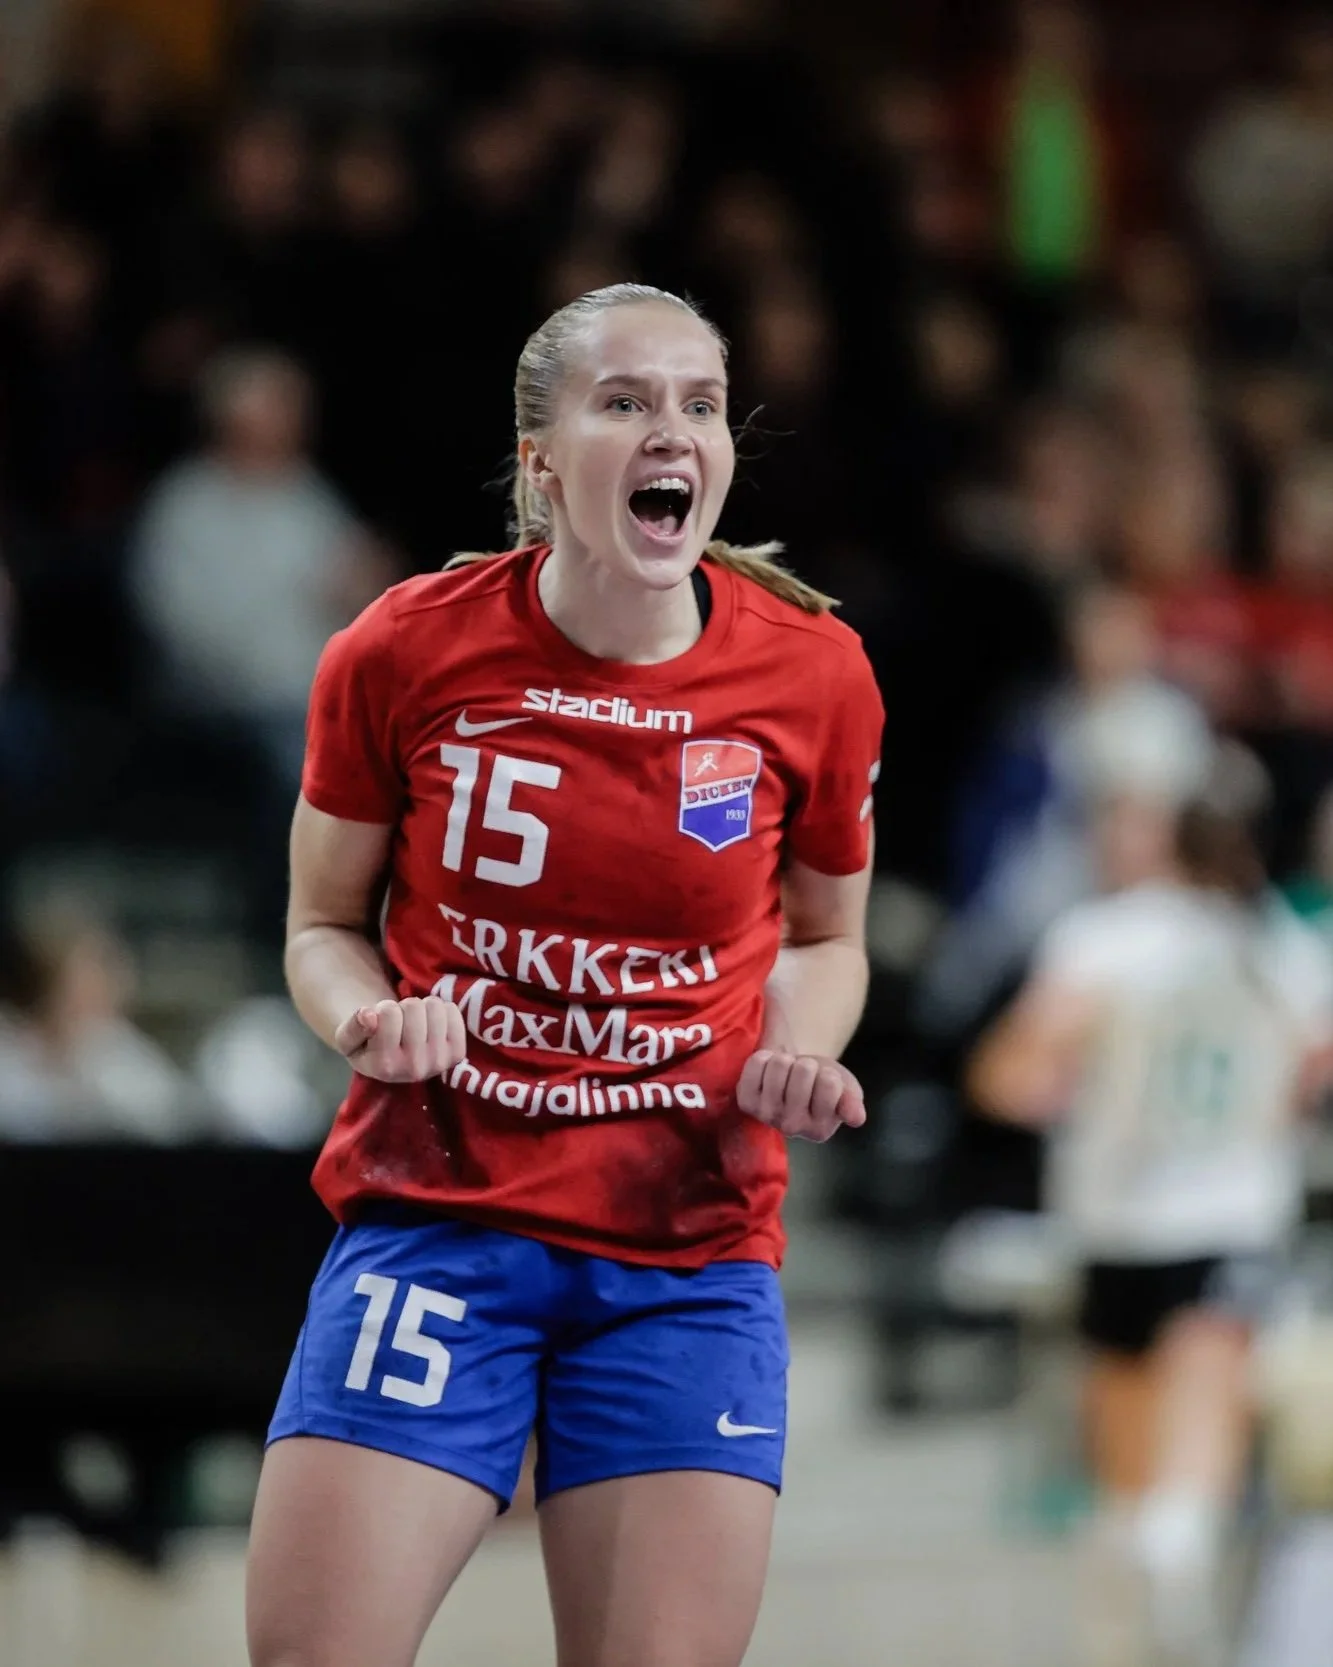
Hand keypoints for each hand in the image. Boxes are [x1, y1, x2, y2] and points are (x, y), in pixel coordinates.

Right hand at [334, 997, 466, 1082]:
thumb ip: (352, 1028)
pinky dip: (441, 1010)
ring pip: (433, 1006)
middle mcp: (414, 1069)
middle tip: (399, 1024)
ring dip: (422, 1008)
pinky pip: (452, 1011)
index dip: (383, 1009)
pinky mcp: (457, 1054)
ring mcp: (439, 1062)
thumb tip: (369, 1015)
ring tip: (414, 1023)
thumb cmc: (366, 1046)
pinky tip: (430, 1025)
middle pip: (413, 1007)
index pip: (388, 1012)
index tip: (381, 1023)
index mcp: (385, 1066)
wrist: (392, 1063)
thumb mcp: (346, 1039)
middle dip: (403, 1008)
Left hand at [736, 1050, 865, 1142]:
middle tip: (804, 1076)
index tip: (823, 1083)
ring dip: (786, 1060)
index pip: (829, 1083)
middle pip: (803, 1071)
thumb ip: (851, 1102)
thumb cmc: (821, 1083)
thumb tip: (857, 1118)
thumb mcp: (845, 1089)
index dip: (828, 1074)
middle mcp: (791, 1128)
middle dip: (807, 1064)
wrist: (791, 1077)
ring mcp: (766, 1115)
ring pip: (779, 1065)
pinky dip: (765, 1057)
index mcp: (820, 1129)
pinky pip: (756, 1063)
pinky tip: (769, 1071)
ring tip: (787, 1072)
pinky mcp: (745, 1100)